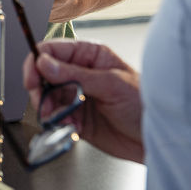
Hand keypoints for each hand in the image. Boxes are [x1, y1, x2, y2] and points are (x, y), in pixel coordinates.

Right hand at [23, 39, 143, 162]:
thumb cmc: (146, 103)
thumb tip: (45, 63)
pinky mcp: (76, 118)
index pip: (52, 51)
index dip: (37, 62)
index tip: (32, 78)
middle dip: (40, 90)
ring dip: (48, 109)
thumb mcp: (111, 84)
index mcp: (89, 56)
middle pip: (43, 75)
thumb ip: (75, 74)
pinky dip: (57, 123)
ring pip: (46, 97)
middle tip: (43, 103)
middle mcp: (79, 74)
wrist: (158, 139)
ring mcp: (76, 96)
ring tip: (60, 118)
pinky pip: (55, 117)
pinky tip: (70, 127)